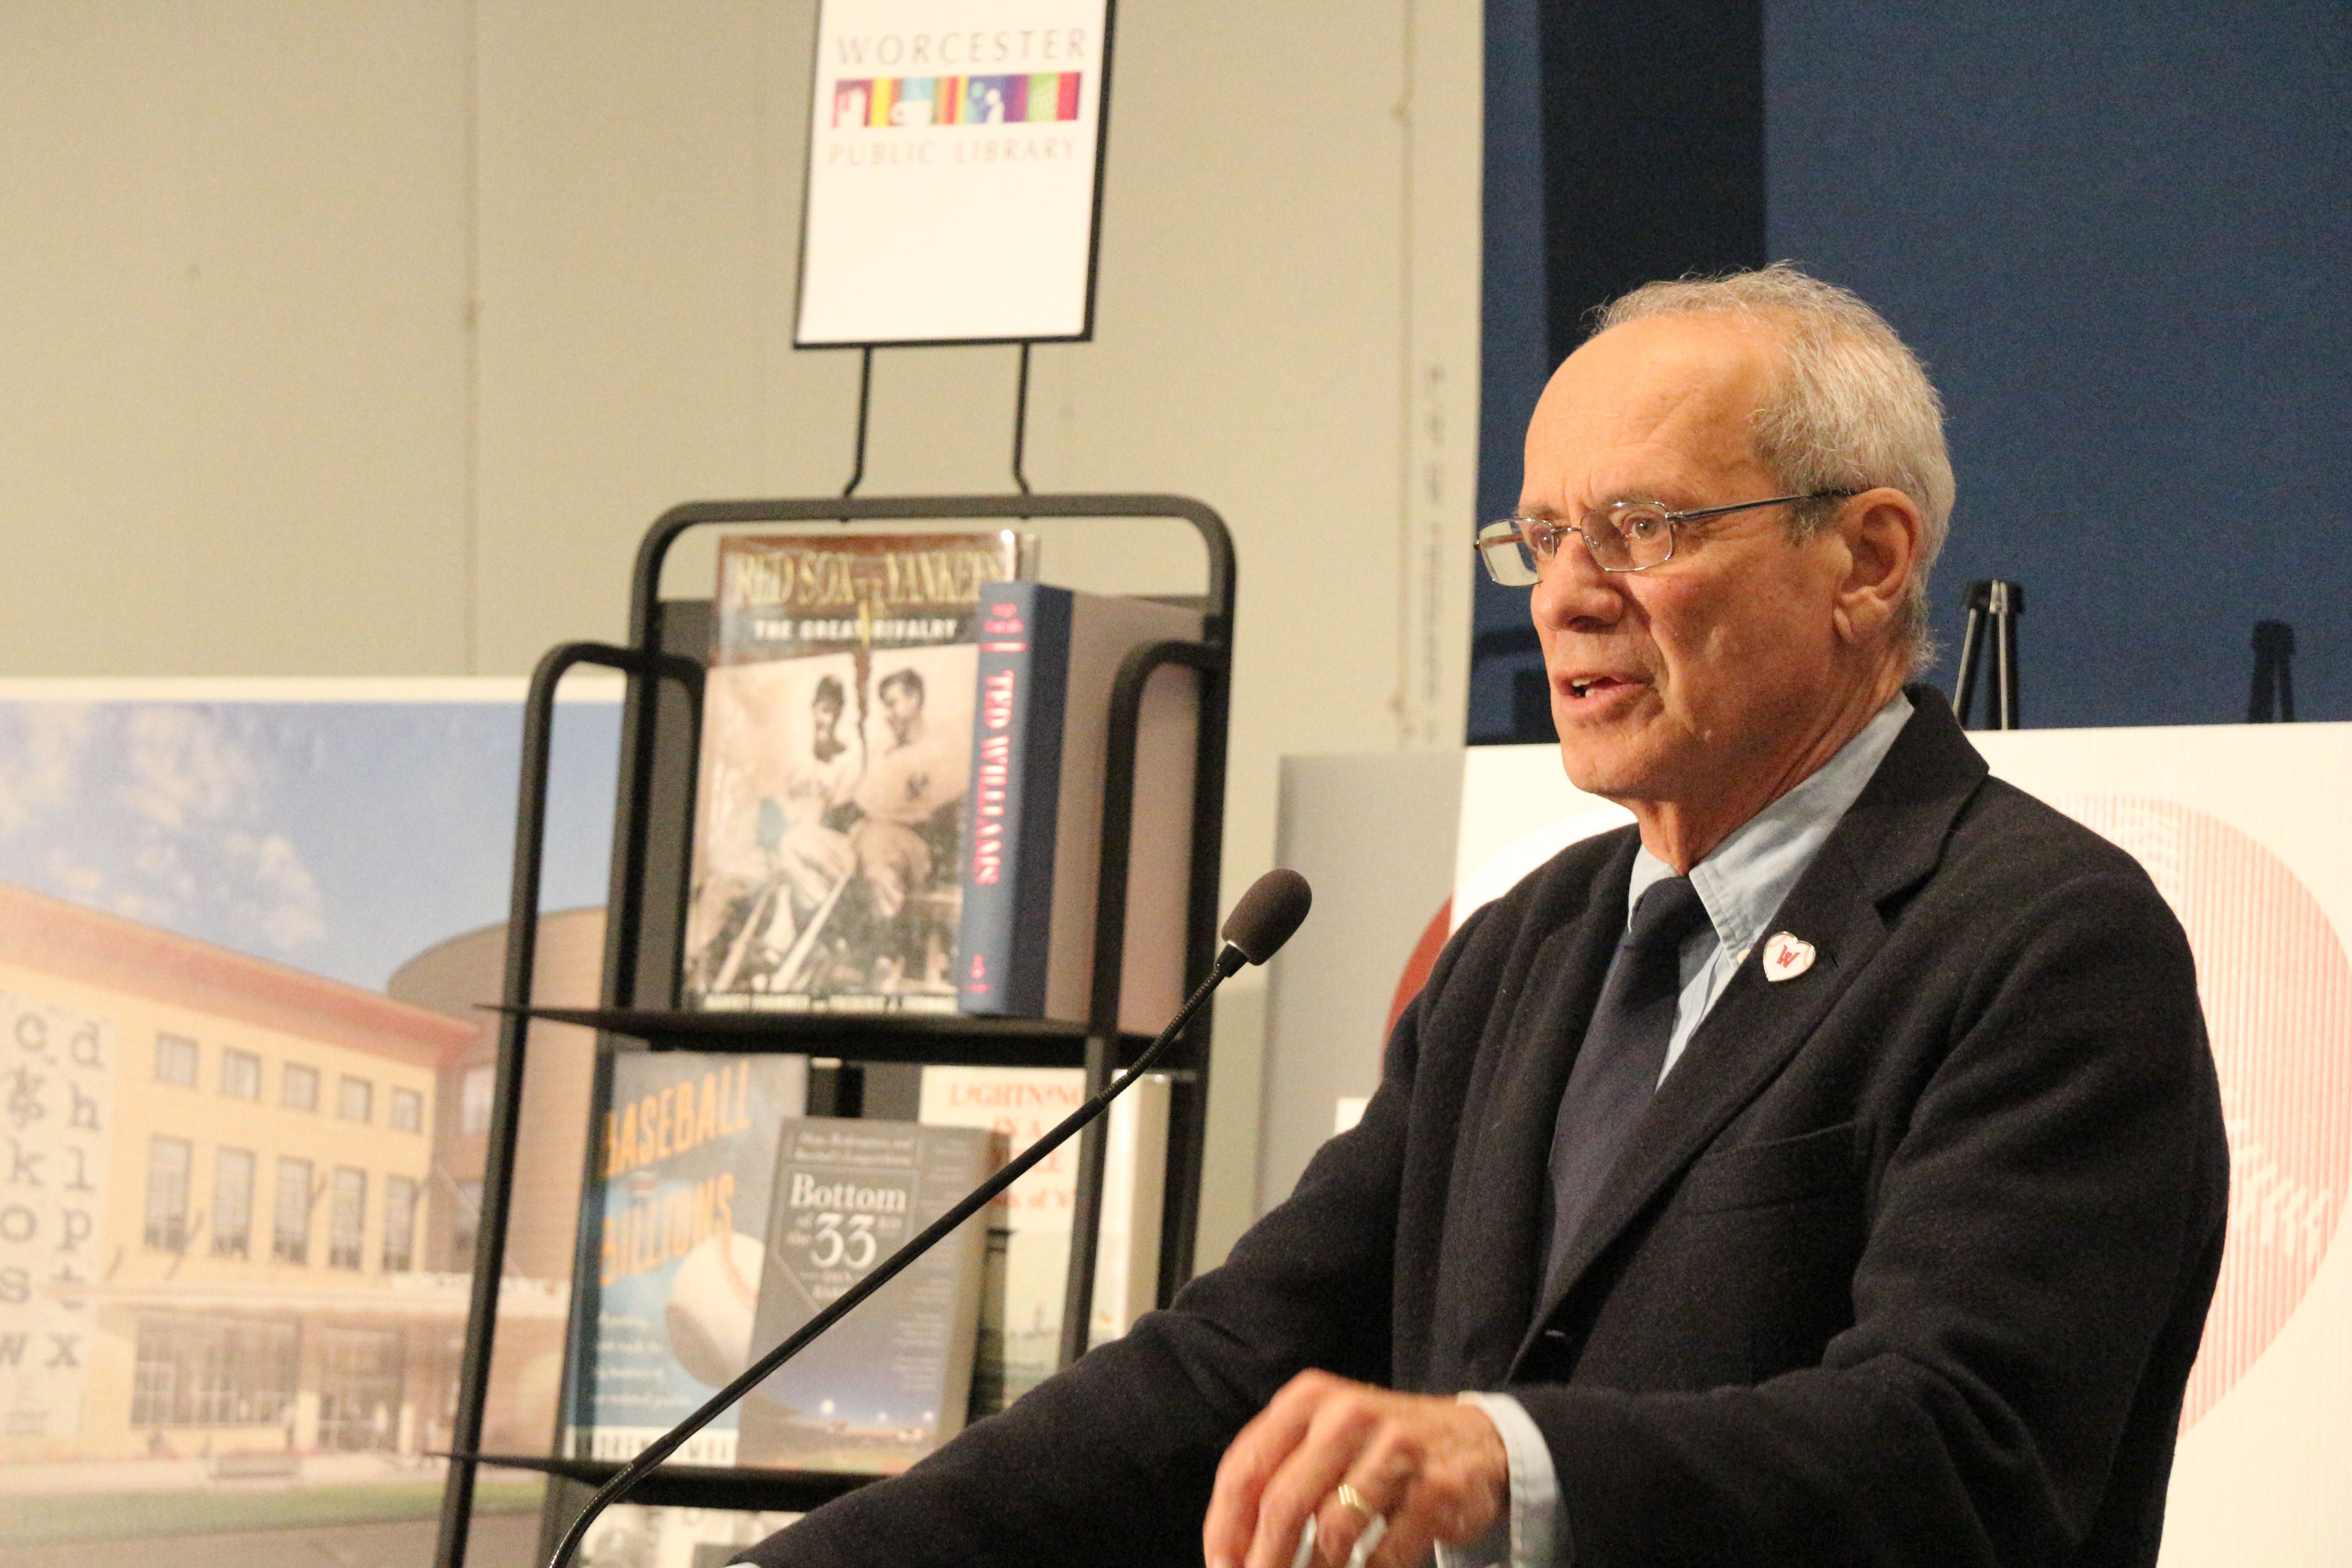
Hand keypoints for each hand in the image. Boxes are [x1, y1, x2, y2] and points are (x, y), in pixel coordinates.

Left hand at [1203, 1370, 1507, 1567]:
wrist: (1476, 1438)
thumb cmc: (1378, 1446)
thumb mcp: (1322, 1436)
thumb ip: (1276, 1475)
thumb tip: (1232, 1549)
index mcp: (1308, 1399)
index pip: (1245, 1469)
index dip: (1224, 1528)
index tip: (1220, 1567)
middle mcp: (1349, 1415)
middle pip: (1282, 1505)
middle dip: (1263, 1562)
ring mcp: (1397, 1448)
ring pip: (1332, 1532)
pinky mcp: (1436, 1487)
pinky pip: (1383, 1553)